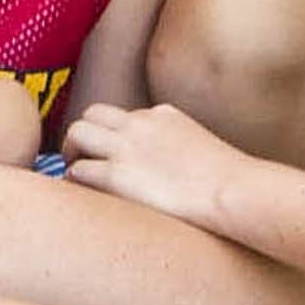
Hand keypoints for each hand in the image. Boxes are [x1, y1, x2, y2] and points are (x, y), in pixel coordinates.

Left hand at [65, 101, 239, 229]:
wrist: (234, 191)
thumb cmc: (231, 181)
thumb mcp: (203, 148)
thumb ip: (183, 148)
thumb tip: (180, 170)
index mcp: (163, 115)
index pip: (125, 115)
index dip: (115, 133)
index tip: (115, 151)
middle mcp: (139, 125)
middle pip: (92, 114)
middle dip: (84, 133)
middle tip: (80, 155)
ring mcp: (125, 148)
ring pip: (77, 132)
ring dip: (71, 150)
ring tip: (72, 168)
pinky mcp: (116, 176)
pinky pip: (79, 170)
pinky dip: (74, 178)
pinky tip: (78, 191)